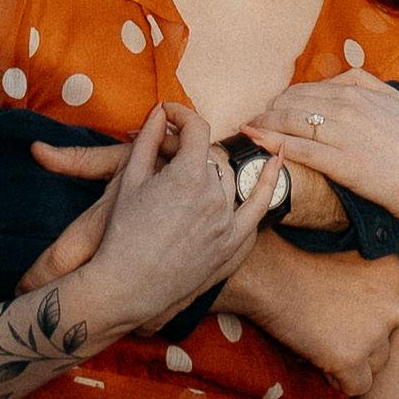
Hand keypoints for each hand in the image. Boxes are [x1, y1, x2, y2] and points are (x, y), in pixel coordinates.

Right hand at [64, 98, 289, 339]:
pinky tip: (276, 161)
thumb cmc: (122, 233)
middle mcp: (214, 196)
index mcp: (189, 175)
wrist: (126, 287)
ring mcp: (227, 222)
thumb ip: (149, 139)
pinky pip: (257, 209)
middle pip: (208, 155)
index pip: (195, 128)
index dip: (181, 114)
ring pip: (225, 179)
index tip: (168, 113)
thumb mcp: (130, 179)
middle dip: (187, 150)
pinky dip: (268, 183)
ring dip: (207, 172)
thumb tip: (161, 111)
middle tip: (162, 153)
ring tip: (182, 179)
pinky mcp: (231, 246)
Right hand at [221, 227, 398, 398]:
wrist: (267, 274)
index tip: (341, 311)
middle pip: (388, 337)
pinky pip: (358, 386)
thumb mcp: (347, 253)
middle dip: (363, 340)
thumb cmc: (295, 257)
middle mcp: (394, 304)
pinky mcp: (351, 358)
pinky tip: (320, 363)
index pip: (392, 308)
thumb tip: (365, 305)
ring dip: (353, 360)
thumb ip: (368, 277)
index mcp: (393, 274)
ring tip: (322, 345)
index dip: (366, 314)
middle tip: (329, 330)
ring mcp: (374, 333)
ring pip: (377, 363)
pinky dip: (340, 381)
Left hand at [241, 74, 398, 245]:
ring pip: (290, 122)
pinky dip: (272, 141)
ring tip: (249, 130)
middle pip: (292, 102)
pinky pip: (298, 148)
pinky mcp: (342, 163)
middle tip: (256, 121)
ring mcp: (344, 135)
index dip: (283, 99)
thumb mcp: (395, 101)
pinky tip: (256, 139)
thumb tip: (335, 78)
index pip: (306, 89)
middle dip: (269, 110)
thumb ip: (364, 82)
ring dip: (264, 124)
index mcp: (359, 91)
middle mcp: (348, 107)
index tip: (272, 109)